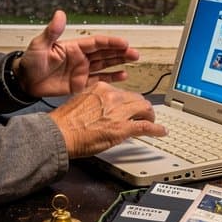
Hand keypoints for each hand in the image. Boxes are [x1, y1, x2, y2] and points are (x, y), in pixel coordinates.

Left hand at [18, 10, 139, 96]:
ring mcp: (82, 71)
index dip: (110, 43)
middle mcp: (81, 58)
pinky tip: (123, 75)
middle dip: (120, 52)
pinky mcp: (80, 84)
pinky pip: (99, 80)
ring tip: (133, 60)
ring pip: (105, 65)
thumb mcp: (40, 45)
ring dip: (119, 62)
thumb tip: (60, 14)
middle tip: (135, 53)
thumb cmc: (30, 61)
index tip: (124, 42)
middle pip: (105, 53)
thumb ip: (52, 31)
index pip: (96, 43)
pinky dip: (111, 78)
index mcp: (74, 47)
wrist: (25, 82)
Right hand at [48, 82, 167, 157]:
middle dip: (143, 108)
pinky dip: (156, 129)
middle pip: (137, 99)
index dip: (130, 102)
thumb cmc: (65, 123)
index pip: (123, 92)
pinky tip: (161, 131)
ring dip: (150, 116)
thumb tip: (102, 110)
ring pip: (145, 109)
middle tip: (145, 115)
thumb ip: (95, 102)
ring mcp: (119, 112)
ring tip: (153, 122)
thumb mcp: (81, 102)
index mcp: (101, 88)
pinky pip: (146, 126)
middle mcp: (112, 96)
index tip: (131, 106)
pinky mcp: (123, 127)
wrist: (60, 134)